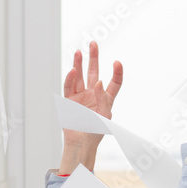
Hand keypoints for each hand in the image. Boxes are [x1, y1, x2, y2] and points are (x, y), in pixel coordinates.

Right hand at [59, 40, 122, 173]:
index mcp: (106, 99)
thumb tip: (98, 82)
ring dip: (79, 64)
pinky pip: (69, 87)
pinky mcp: (69, 101)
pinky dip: (70, 78)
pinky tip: (72, 70)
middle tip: (93, 44)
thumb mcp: (105, 116)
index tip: (117, 63)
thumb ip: (103, 98)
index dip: (116, 73)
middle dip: (93, 58)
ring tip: (79, 52)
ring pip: (79, 76)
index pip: (114, 82)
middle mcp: (93, 94)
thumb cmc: (95, 133)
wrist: (80, 144)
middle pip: (94, 72)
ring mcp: (80, 96)